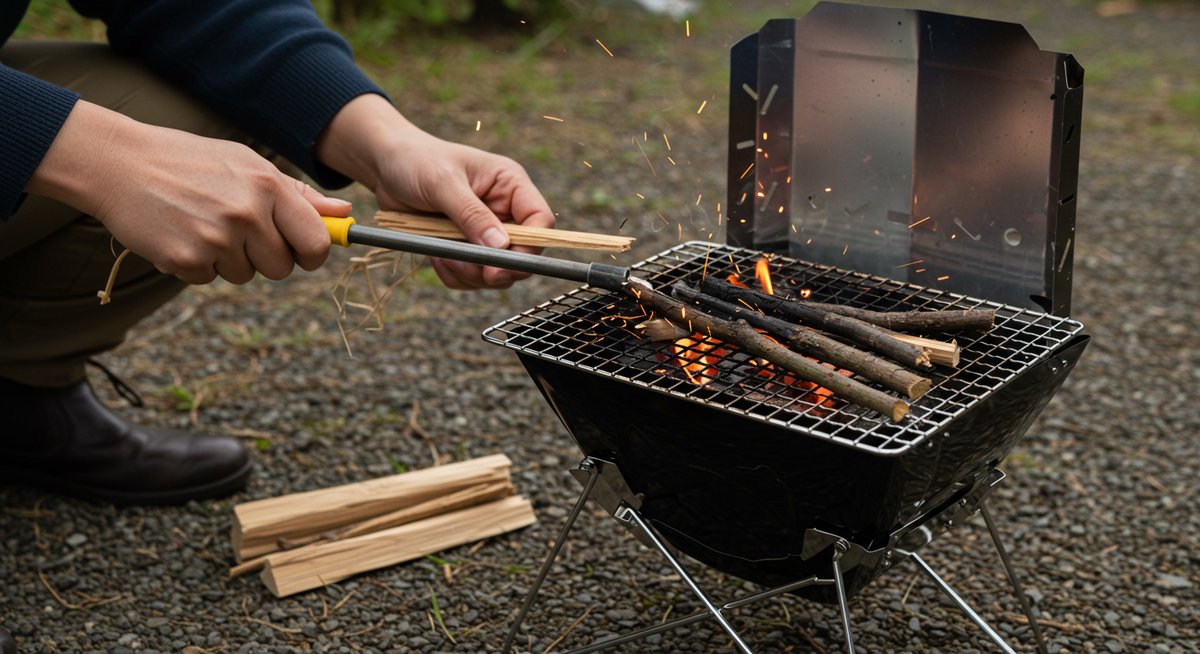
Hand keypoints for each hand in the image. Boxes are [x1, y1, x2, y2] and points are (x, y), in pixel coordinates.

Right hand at [27, 101, 351, 284]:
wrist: (119, 164)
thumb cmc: (192, 163)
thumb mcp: (248, 165)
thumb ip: (298, 195)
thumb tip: (344, 213)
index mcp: (268, 187)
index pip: (315, 243)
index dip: (312, 254)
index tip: (301, 251)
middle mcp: (246, 214)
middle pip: (282, 267)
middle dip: (265, 257)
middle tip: (237, 230)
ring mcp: (216, 239)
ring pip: (246, 275)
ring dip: (229, 260)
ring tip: (203, 224)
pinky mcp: (186, 260)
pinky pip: (210, 279)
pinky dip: (198, 264)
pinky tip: (181, 233)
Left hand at [317, 95, 554, 289]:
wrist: (386, 166)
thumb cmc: (417, 161)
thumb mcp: (443, 183)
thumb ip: (472, 214)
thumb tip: (501, 246)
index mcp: (510, 186)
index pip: (541, 222)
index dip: (531, 247)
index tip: (502, 264)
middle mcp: (504, 211)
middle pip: (523, 255)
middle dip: (496, 268)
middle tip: (472, 270)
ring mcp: (486, 232)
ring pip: (497, 272)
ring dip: (470, 274)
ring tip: (443, 256)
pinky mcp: (466, 248)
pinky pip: (471, 276)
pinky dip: (455, 275)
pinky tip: (436, 257)